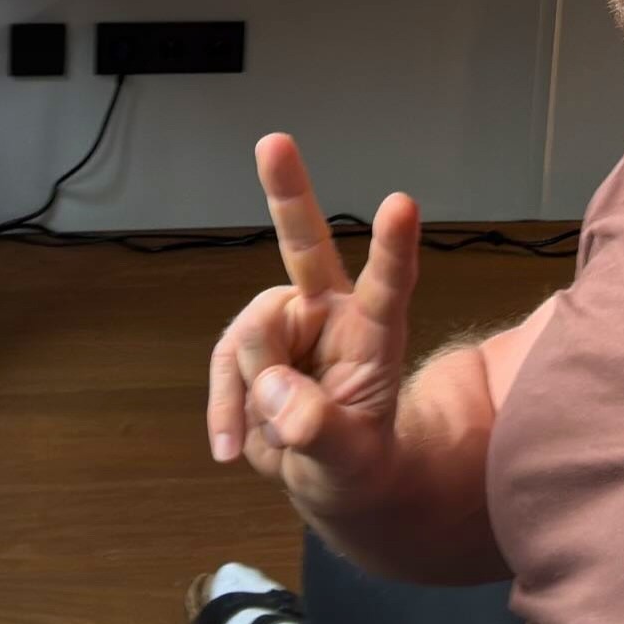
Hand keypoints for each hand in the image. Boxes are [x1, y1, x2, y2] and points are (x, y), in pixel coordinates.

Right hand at [207, 134, 420, 517]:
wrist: (331, 482)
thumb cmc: (358, 463)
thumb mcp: (352, 465)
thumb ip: (318, 431)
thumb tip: (276, 398)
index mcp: (376, 334)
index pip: (389, 286)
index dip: (393, 247)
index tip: (401, 203)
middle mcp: (330, 314)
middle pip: (305, 247)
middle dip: (287, 192)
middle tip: (273, 141)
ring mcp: (287, 326)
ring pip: (249, 334)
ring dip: (252, 388)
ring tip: (274, 437)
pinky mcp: (250, 349)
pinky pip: (222, 364)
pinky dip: (224, 407)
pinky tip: (232, 450)